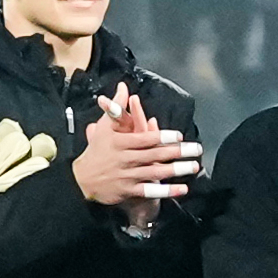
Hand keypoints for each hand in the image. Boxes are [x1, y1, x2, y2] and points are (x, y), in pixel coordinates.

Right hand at [85, 90, 194, 206]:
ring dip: (176, 170)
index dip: (162, 137)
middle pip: (154, 155)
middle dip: (177, 152)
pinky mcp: (128, 191)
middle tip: (196, 149)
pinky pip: (150, 191)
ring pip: (155, 172)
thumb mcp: (104, 127)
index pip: (144, 139)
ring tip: (194, 166)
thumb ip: (116, 107)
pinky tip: (182, 189)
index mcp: (120, 143)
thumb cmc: (96, 150)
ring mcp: (127, 176)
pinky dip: (166, 191)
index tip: (178, 136)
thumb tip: (123, 87)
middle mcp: (125, 159)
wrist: (81, 180)